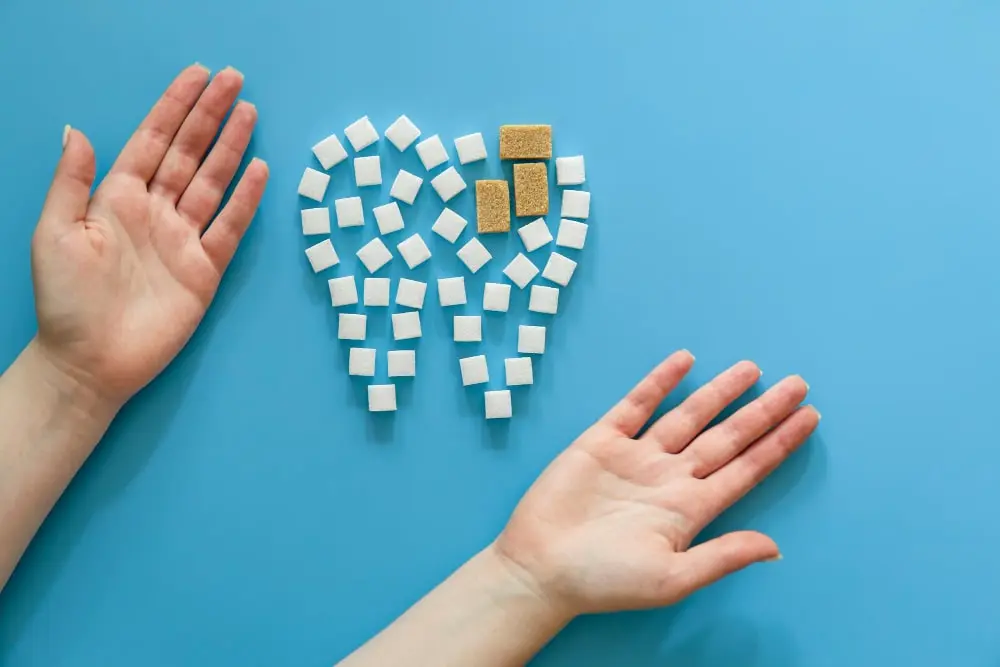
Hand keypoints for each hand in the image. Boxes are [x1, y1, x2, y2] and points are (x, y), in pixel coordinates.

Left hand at [30, 64, 267, 406]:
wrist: (92, 362)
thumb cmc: (65, 300)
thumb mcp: (54, 233)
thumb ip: (71, 182)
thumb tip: (77, 130)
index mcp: (117, 199)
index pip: (152, 142)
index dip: (175, 107)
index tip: (198, 77)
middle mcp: (154, 212)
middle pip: (188, 153)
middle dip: (210, 116)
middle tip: (235, 81)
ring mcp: (182, 240)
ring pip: (212, 183)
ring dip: (231, 148)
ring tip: (250, 114)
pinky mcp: (204, 270)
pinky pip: (229, 227)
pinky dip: (245, 200)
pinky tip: (259, 170)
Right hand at [494, 351, 819, 615]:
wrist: (539, 568)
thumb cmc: (603, 581)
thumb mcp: (671, 578)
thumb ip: (722, 556)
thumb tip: (775, 548)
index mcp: (690, 509)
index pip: (746, 469)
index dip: (778, 443)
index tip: (809, 418)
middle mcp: (670, 477)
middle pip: (727, 437)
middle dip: (762, 411)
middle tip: (797, 384)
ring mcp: (637, 457)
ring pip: (689, 416)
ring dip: (720, 392)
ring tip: (752, 368)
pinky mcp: (602, 442)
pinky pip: (637, 405)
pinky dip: (659, 382)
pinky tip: (684, 362)